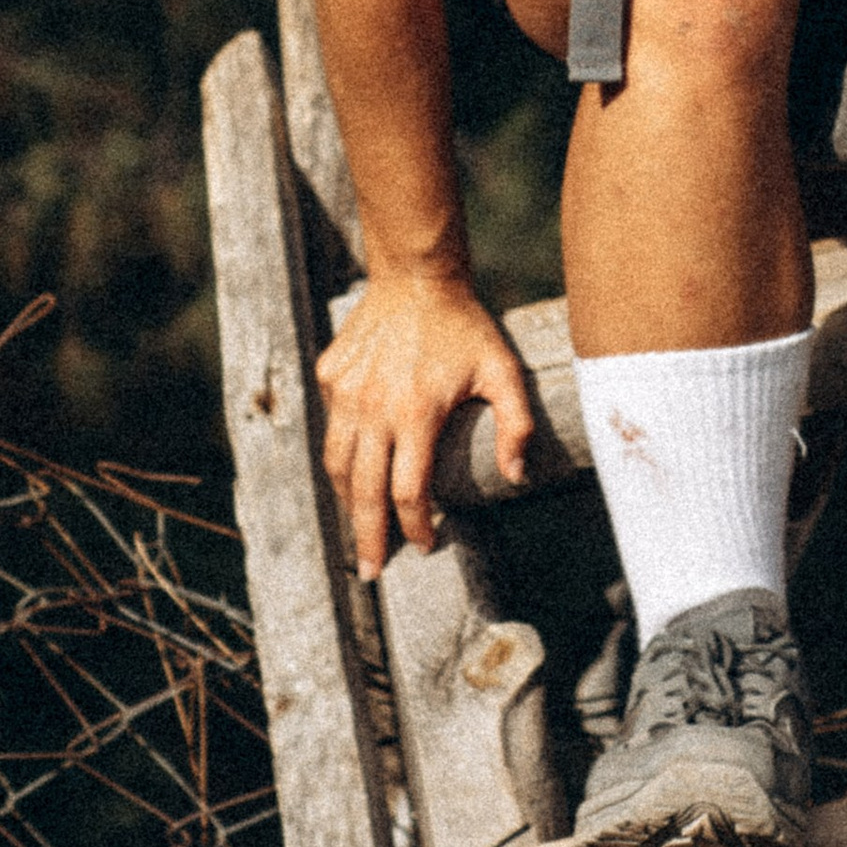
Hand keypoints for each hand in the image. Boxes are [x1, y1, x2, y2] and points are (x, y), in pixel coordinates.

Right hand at [315, 269, 535, 577]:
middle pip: (363, 491)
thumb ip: (516, 424)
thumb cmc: (465, 326)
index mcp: (416, 412)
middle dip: (368, 538)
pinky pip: (331, 424)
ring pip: (336, 463)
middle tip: (371, 572)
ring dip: (347, 501)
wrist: (417, 275)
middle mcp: (373, 407)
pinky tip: (356, 464)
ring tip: (359, 527)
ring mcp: (346, 391)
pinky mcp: (330, 375)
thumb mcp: (503, 370)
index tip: (427, 545)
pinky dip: (341, 451)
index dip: (416, 526)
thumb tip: (516, 478)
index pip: (408, 491)